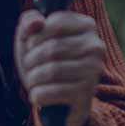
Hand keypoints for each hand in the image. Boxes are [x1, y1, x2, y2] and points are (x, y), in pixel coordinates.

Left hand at [14, 5, 104, 125]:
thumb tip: (37, 22)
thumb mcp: (32, 38)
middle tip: (30, 68)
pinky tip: (39, 95)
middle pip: (51, 49)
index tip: (32, 47)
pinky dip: (37, 95)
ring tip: (33, 81)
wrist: (60, 104)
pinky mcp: (87, 93)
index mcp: (86, 26)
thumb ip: (29, 21)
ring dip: (32, 79)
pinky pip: (52, 92)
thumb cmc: (44, 63)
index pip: (53, 24)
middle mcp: (95, 46)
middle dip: (30, 61)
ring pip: (51, 71)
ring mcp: (94, 70)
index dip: (34, 38)